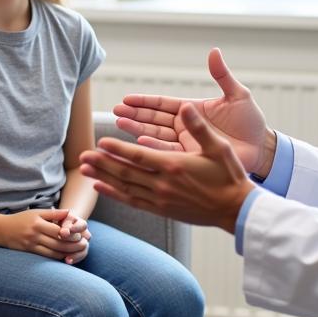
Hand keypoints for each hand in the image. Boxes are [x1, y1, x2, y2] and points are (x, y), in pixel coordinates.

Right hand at [2, 209, 90, 262]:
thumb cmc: (21, 219)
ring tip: (78, 252)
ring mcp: (31, 245)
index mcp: (38, 223)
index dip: (71, 234)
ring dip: (67, 253)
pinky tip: (65, 256)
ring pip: (53, 252)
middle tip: (84, 245)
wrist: (1, 230)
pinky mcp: (29, 252)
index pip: (59, 231)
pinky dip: (57, 257)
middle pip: (58, 243)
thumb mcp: (36, 212)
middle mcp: (35, 235)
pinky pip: (46, 257)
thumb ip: (53, 214)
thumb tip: (69, 212)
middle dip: (72, 245)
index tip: (81, 235)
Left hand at [80, 103, 252, 232]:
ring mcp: (161, 199)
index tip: (100, 142)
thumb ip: (198, 127)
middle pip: (125, 172)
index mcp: (174, 165)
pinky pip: (133, 202)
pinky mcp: (162, 210)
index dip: (117, 149)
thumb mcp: (218, 147)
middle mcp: (163, 184)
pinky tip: (101, 188)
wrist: (235, 209)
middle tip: (82, 156)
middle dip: (102, 163)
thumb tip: (185, 106)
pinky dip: (115, 194)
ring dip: (103, 178)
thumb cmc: (229, 176)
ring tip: (85, 170)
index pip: (138, 156)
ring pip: (125, 187)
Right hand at [113, 47, 275, 177]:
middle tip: (116, 111)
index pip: (162, 104)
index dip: (144, 102)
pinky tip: (141, 142)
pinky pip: (169, 153)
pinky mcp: (191, 159)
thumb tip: (214, 52)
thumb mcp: (237, 95)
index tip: (126, 99)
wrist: (262, 148)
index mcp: (191, 110)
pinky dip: (155, 148)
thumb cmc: (251, 122)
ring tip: (120, 124)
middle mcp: (185, 126)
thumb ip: (222, 76)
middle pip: (154, 119)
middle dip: (134, 115)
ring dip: (138, 130)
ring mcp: (186, 143)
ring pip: (156, 135)